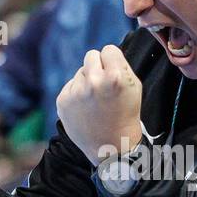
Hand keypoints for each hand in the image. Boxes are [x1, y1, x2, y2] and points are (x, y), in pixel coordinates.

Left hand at [56, 45, 143, 166]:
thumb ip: (120, 66)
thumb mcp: (134, 87)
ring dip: (86, 81)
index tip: (114, 72)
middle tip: (104, 85)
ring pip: (80, 72)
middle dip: (98, 67)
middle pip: (91, 55)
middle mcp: (93, 82)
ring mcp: (75, 92)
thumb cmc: (126, 115)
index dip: (113, 61)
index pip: (109, 49)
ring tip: (96, 102)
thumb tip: (103, 54)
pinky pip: (70, 86)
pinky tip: (86, 109)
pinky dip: (77, 94)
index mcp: (115, 77)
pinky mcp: (62, 101)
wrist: (111, 148)